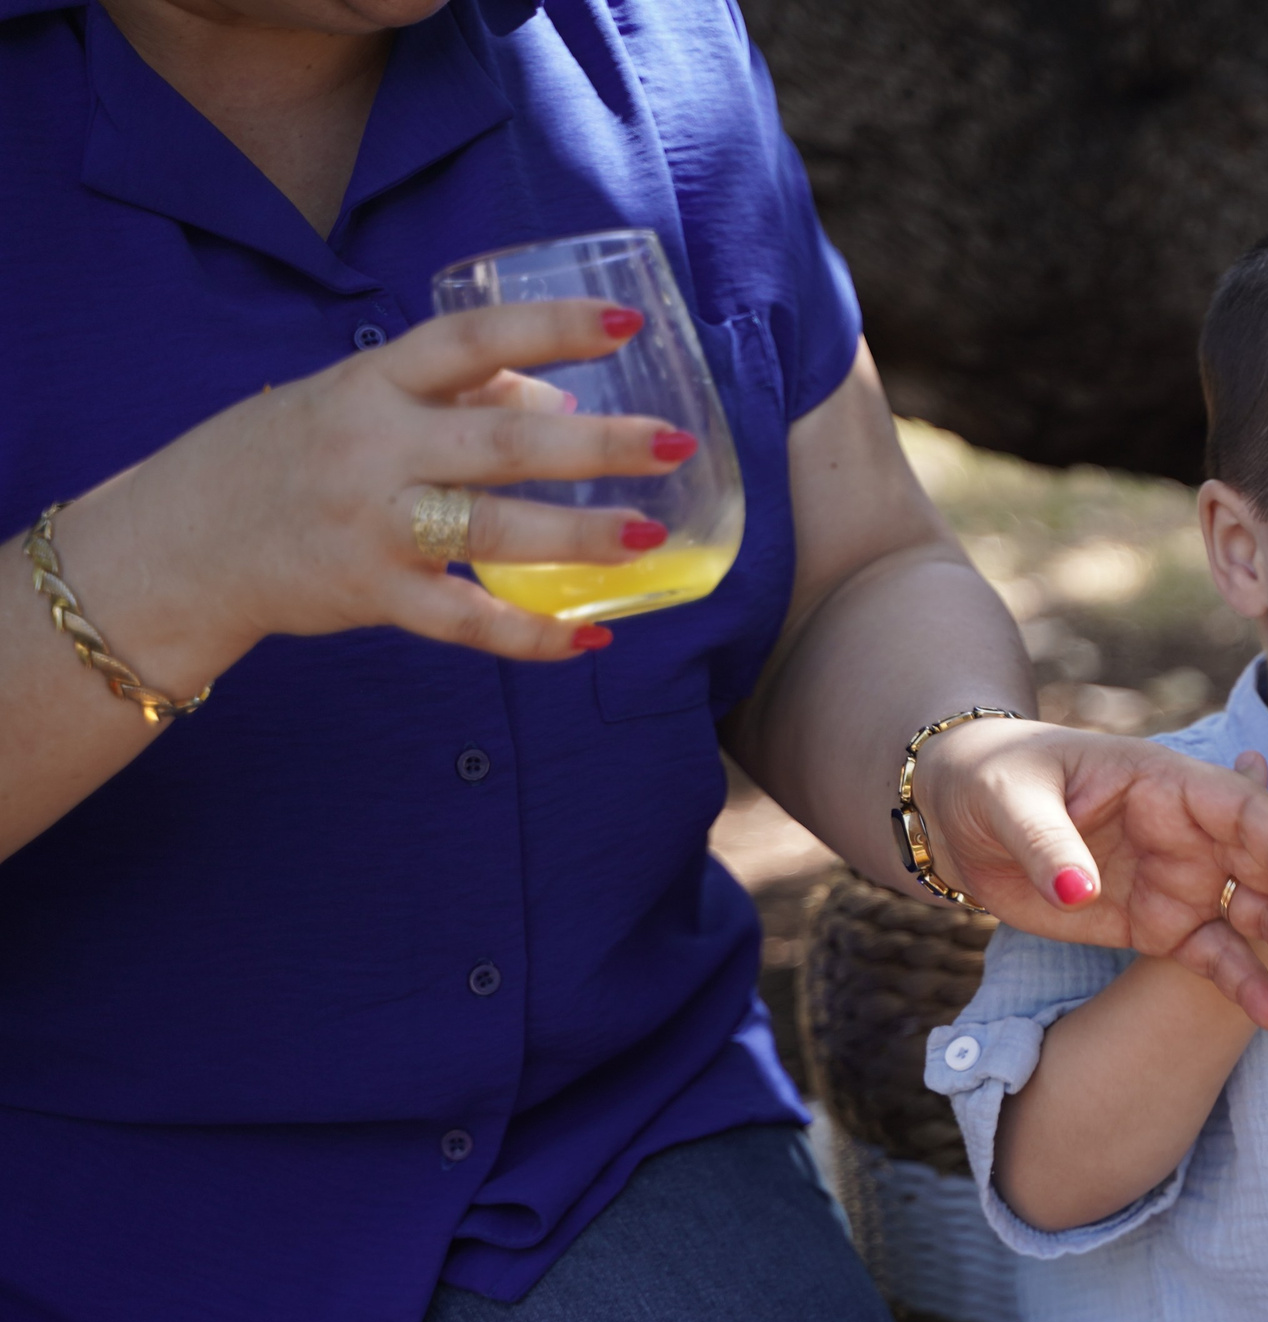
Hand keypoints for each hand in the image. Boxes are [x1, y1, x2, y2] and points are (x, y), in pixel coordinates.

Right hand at [67, 299, 697, 666]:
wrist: (182, 541)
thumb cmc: (292, 455)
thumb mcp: (361, 399)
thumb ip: (458, 394)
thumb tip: (563, 403)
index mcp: (374, 381)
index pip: (471, 339)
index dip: (550, 327)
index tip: (626, 324)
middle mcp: (374, 446)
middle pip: (500, 441)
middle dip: (596, 445)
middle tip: (673, 442)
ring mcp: (373, 524)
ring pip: (491, 531)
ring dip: (578, 536)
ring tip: (650, 535)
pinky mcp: (372, 595)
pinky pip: (465, 621)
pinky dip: (530, 635)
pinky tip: (589, 637)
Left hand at [910, 716, 1267, 1029]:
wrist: (960, 817)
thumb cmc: (991, 780)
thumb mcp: (1008, 799)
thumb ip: (1046, 843)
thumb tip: (1080, 890)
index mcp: (1165, 783)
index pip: (1242, 809)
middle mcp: (1188, 831)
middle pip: (1266, 868)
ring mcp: (1180, 880)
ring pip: (1254, 917)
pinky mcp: (1161, 926)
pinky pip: (1215, 959)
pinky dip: (1249, 989)